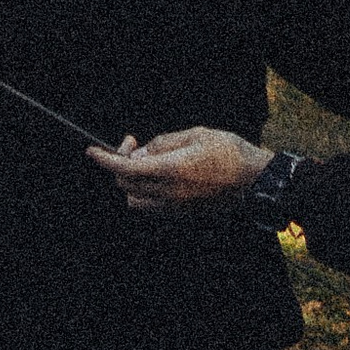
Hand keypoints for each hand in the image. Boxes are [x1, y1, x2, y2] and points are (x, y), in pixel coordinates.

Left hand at [90, 126, 268, 210]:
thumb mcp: (196, 134)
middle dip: (121, 164)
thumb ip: (163, 143)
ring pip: (136, 200)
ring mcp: (175, 207)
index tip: (93, 151)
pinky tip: (159, 176)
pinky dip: (146, 192)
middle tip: (133, 145)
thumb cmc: (230, 152)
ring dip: (132, 182)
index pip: (125, 168)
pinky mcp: (183, 214)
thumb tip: (140, 152)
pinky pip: (152, 207)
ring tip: (146, 163)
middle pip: (126, 184)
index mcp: (171, 171)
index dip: (105, 159)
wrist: (256, 181)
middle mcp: (169, 193)